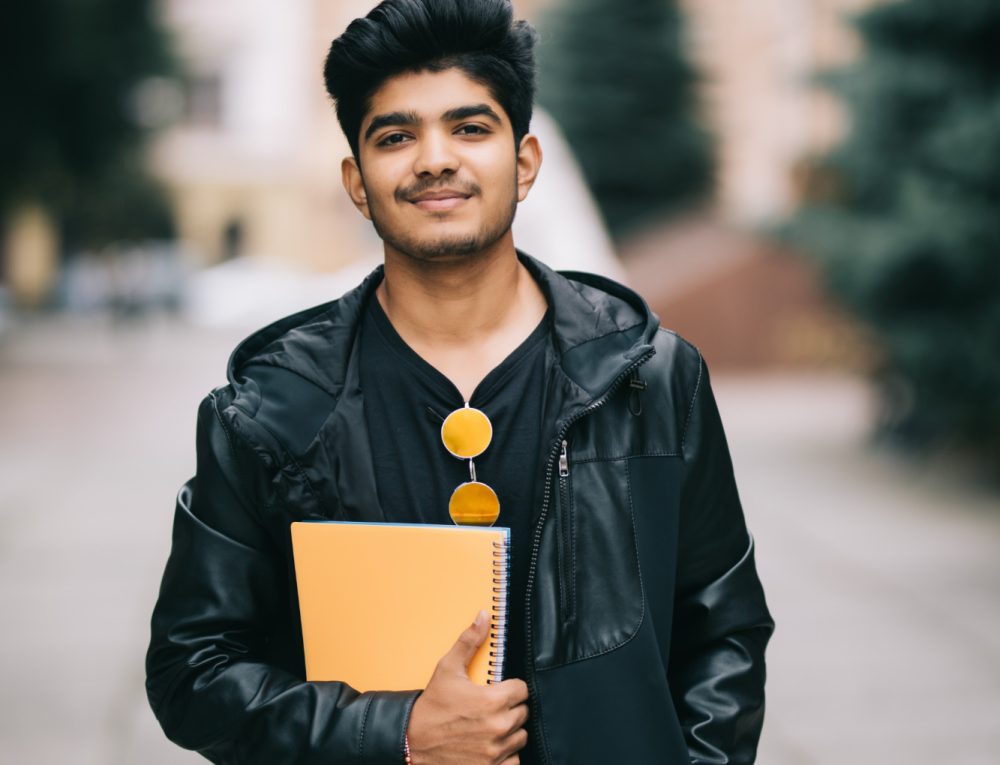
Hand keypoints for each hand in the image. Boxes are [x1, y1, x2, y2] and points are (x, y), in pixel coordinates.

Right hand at [407, 610, 529, 763]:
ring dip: (509, 732)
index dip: (510, 688)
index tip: (499, 691)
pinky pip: (515, 760)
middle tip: (490, 708)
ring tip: (489, 726)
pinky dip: (506, 755)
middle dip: (509, 709)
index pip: (522, 690)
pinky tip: (491, 745)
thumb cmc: (431, 707)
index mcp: (492, 700)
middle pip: (523, 713)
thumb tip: (484, 617)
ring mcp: (495, 750)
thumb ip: (469, 641)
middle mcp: (497, 727)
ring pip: (520, 737)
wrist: (412, 742)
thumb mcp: (447, 668)